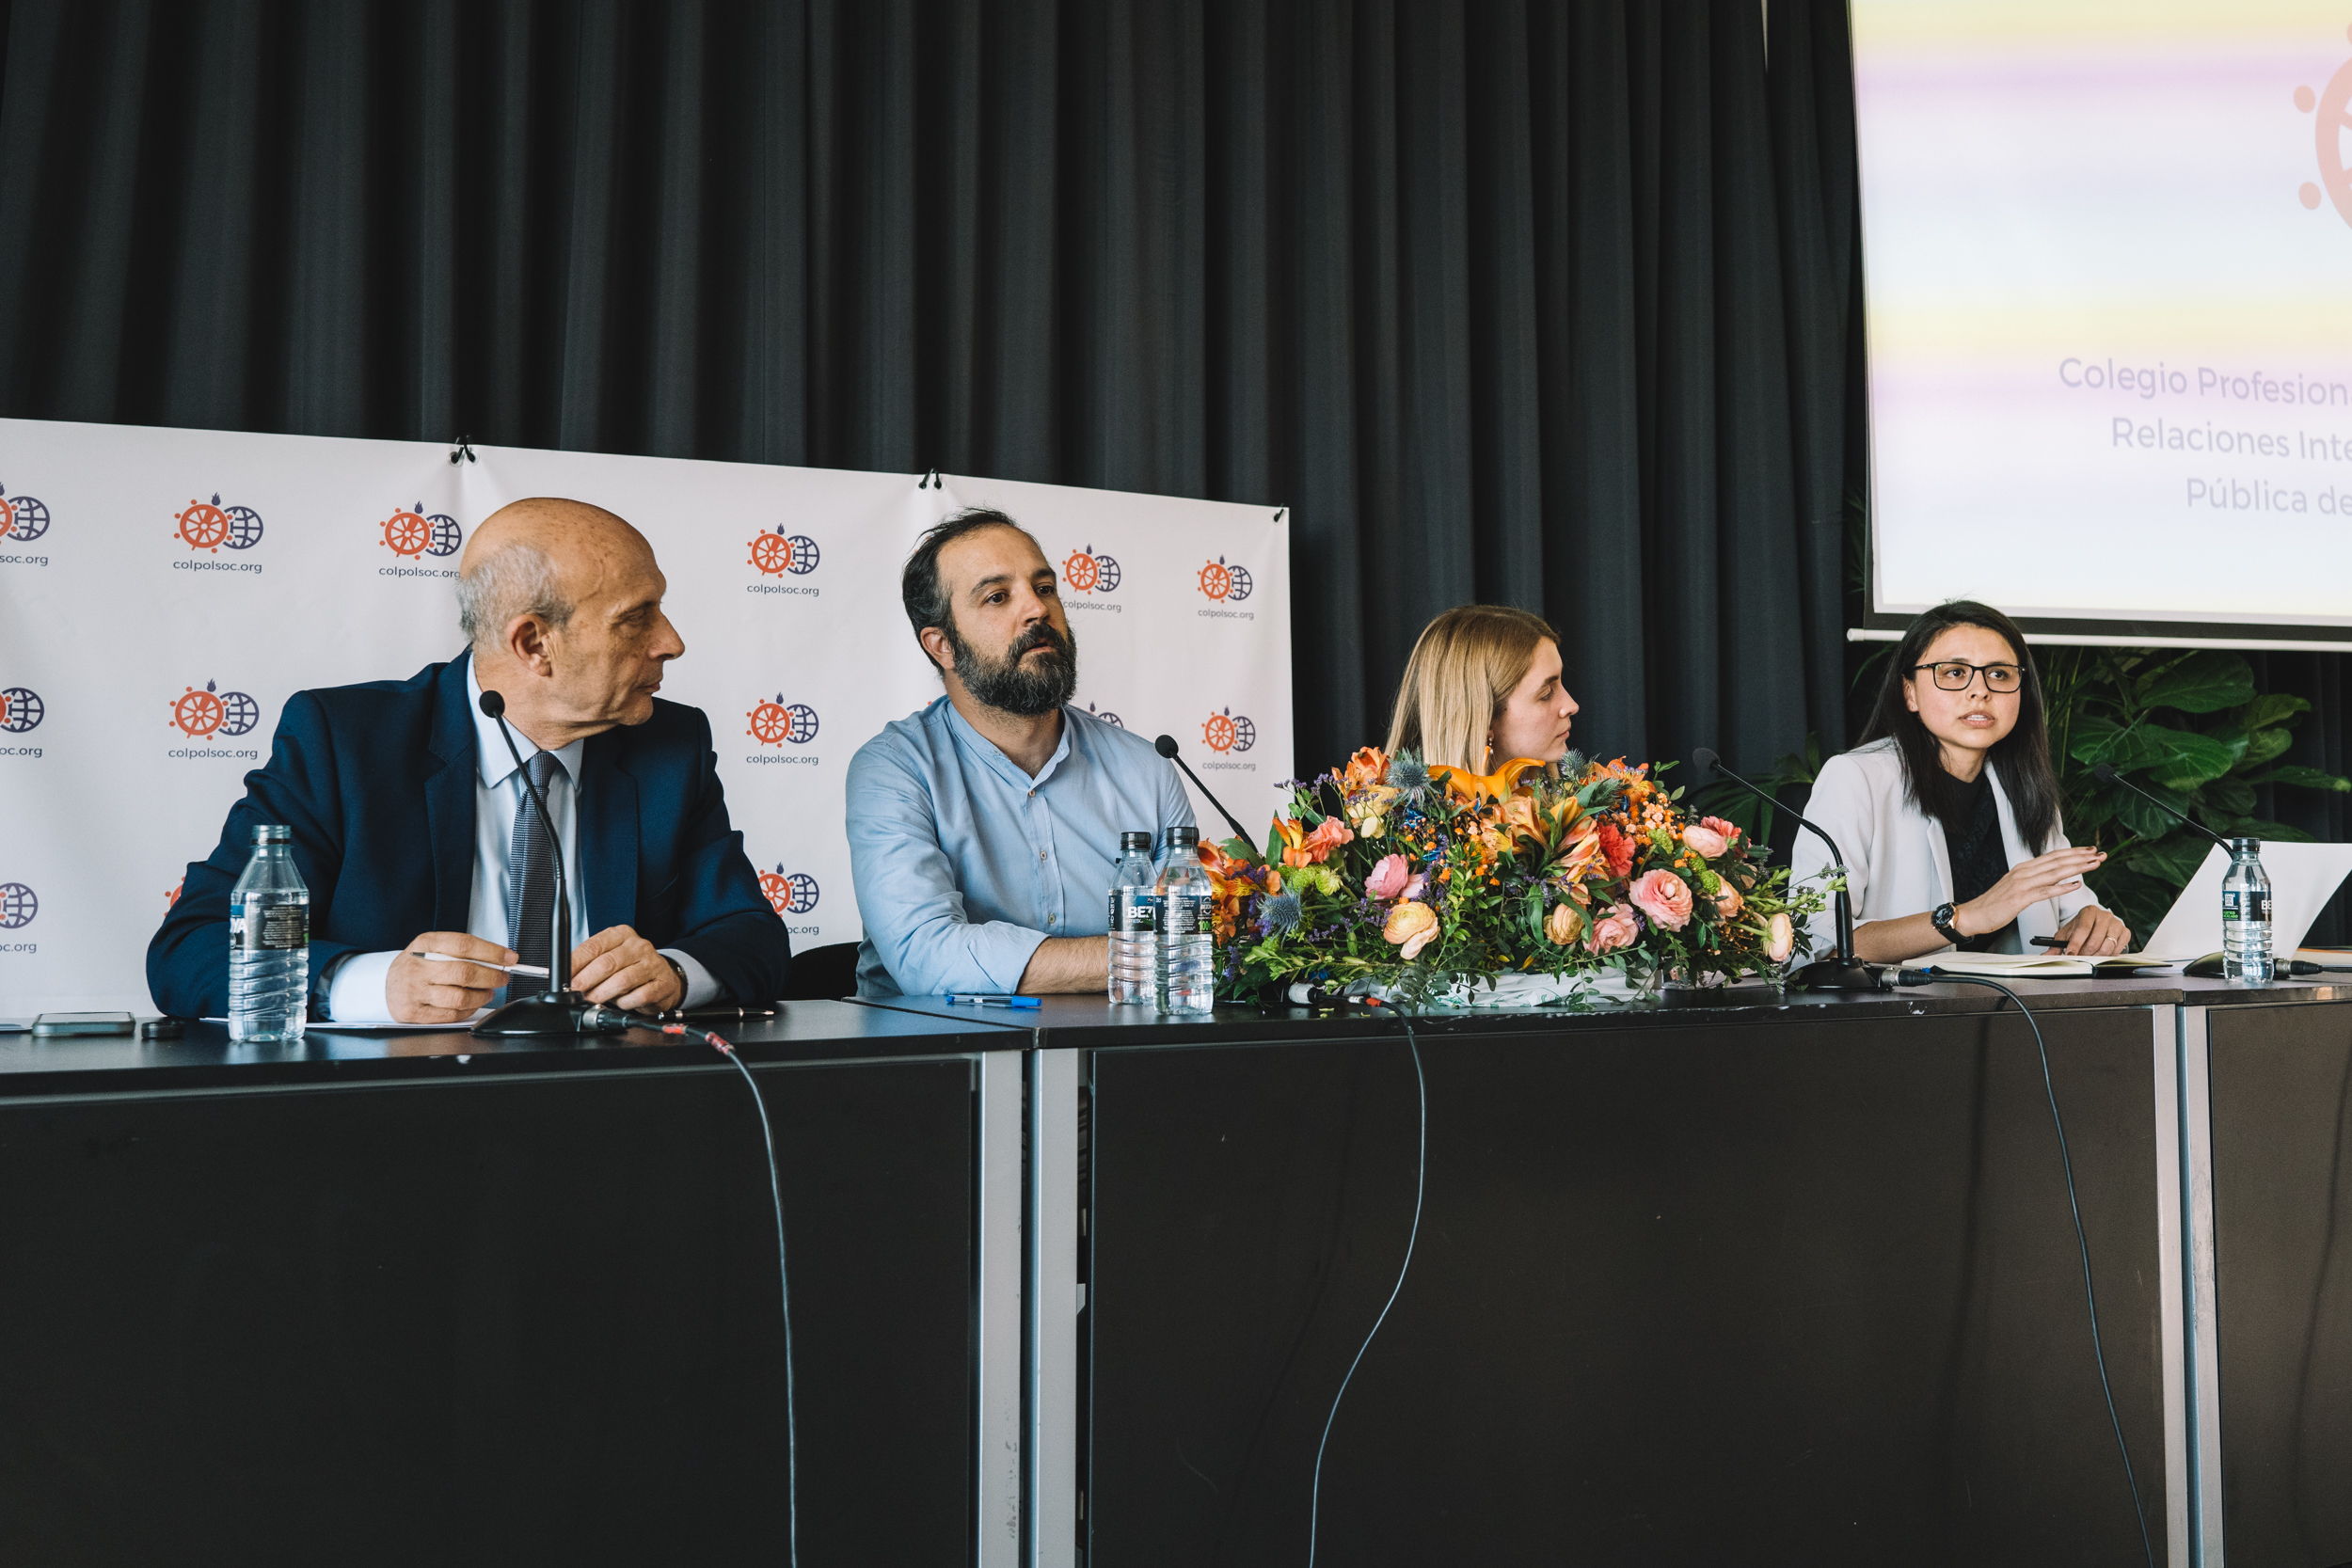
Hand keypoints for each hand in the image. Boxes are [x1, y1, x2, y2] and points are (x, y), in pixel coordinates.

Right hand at [386, 933, 517, 1023]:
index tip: (509, 957)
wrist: (385, 984)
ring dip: (482, 995)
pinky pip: (450, 1015)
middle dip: (492, 976)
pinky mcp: (413, 1012)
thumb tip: (499, 959)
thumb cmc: (418, 964)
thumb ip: (462, 951)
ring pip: (459, 997)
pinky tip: (473, 1003)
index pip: (464, 945)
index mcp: (425, 944)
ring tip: (488, 992)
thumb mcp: (433, 947)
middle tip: (502, 977)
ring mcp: (414, 991)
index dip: (492, 952)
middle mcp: (417, 967)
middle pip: (464, 972)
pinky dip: (469, 1010)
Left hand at [571, 925, 683, 1011]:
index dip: (575, 964)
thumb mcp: (609, 958)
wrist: (663, 978)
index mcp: (621, 934)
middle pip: (606, 964)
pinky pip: (637, 997)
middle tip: (576, 993)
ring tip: (595, 1000)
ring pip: (621, 981)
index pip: (593, 946)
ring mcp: (652, 964)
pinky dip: (624, 1004)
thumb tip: (567, 979)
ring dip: (602, 994)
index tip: (565, 978)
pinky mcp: (661, 984)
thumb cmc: (630, 968)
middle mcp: (638, 946)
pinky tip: (621, 1002)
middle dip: (586, 982)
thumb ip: (589, 964)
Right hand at [1957, 846, 2106, 935]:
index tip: (2089, 850)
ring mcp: (2022, 884)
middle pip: (2057, 861)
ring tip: (2094, 864)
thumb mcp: (2014, 887)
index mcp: (2023, 868)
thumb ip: (2031, 880)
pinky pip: (2045, 891)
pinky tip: (2076, 885)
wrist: (1973, 915)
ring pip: (2055, 872)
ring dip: (2077, 867)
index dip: (2073, 852)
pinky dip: (2062, 887)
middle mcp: (2023, 872)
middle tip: (2099, 853)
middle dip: (2080, 856)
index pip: (2053, 856)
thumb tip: (2048, 877)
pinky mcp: (2020, 898)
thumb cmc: (1994, 904)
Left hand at [2052, 905, 2132, 956]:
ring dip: (2095, 956)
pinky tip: (2100, 954)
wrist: (2097, 925)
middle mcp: (2105, 915)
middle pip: (2095, 941)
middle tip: (2079, 958)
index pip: (2083, 929)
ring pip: (2106, 947)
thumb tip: (2046, 956)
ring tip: (2088, 956)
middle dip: (2085, 953)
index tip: (2070, 954)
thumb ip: (2056, 945)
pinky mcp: (2125, 932)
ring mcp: (2117, 923)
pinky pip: (2117, 950)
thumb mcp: (2066, 934)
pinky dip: (2107, 956)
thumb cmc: (2080, 929)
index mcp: (2089, 911)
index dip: (2076, 943)